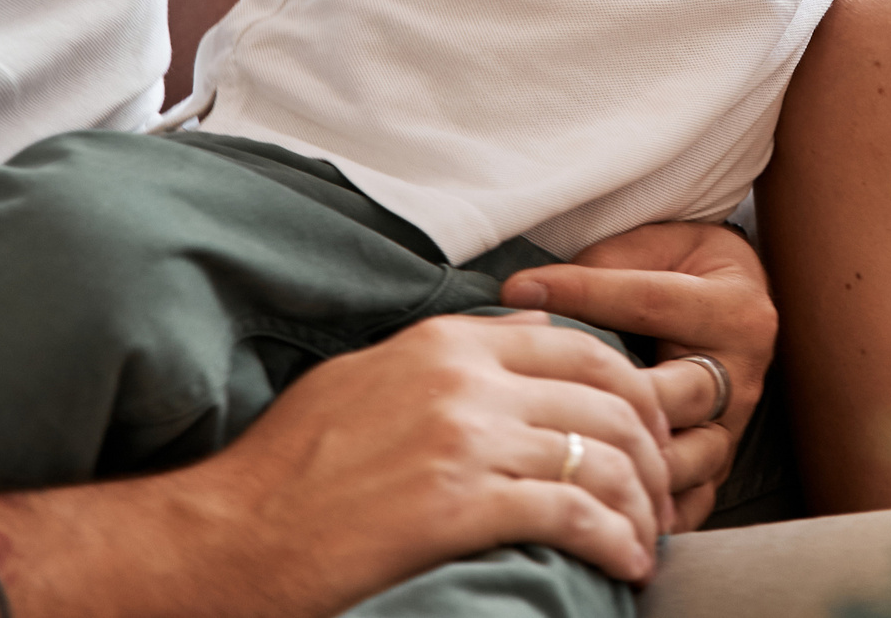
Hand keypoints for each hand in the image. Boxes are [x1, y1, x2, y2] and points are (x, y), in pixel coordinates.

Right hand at [180, 313, 671, 609]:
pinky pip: (571, 514)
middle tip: (661, 489)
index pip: (577, 345)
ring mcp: (464, 440)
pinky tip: (627, 563)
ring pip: (598, 455)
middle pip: (606, 396)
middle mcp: (463, 380)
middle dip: (651, 446)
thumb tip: (531, 328)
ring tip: (649, 536)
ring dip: (640, 502)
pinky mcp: (459, 505)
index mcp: (444, 343)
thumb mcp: (369, 378)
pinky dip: (614, 538)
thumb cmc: (289, 468)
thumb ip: (453, 352)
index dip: (631, 388)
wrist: (228, 537)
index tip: (646, 428)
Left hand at [501, 222, 775, 530]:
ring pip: (686, 461)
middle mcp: (743, 374)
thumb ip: (597, 269)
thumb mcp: (650, 248)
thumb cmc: (679, 268)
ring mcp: (734, 427)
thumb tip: (521, 292)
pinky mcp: (719, 466)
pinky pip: (689, 502)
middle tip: (545, 402)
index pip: (650, 304)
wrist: (727, 296)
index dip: (582, 294)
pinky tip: (598, 509)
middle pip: (676, 397)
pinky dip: (645, 511)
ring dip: (628, 465)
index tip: (519, 289)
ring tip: (567, 461)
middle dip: (610, 400)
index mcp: (733, 309)